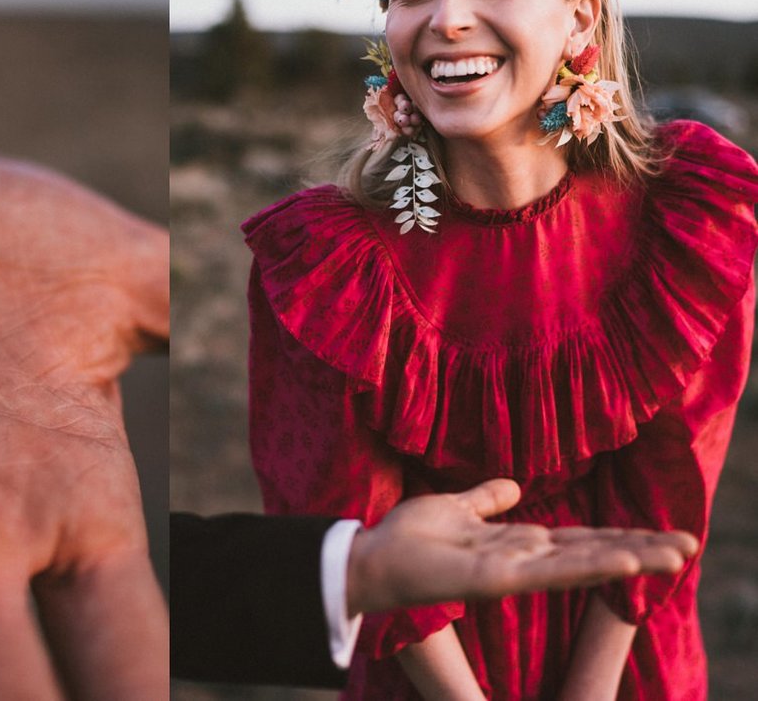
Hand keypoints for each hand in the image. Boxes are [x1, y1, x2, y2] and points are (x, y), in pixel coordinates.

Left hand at [346, 478, 696, 615]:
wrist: (374, 557)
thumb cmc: (409, 537)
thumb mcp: (457, 509)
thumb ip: (487, 500)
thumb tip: (515, 486)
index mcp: (519, 543)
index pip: (582, 539)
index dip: (623, 535)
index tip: (665, 534)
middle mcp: (525, 559)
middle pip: (593, 551)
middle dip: (642, 548)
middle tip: (690, 547)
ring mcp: (515, 571)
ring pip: (583, 563)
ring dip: (628, 558)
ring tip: (672, 557)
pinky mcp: (499, 580)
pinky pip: (551, 571)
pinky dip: (588, 567)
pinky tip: (622, 562)